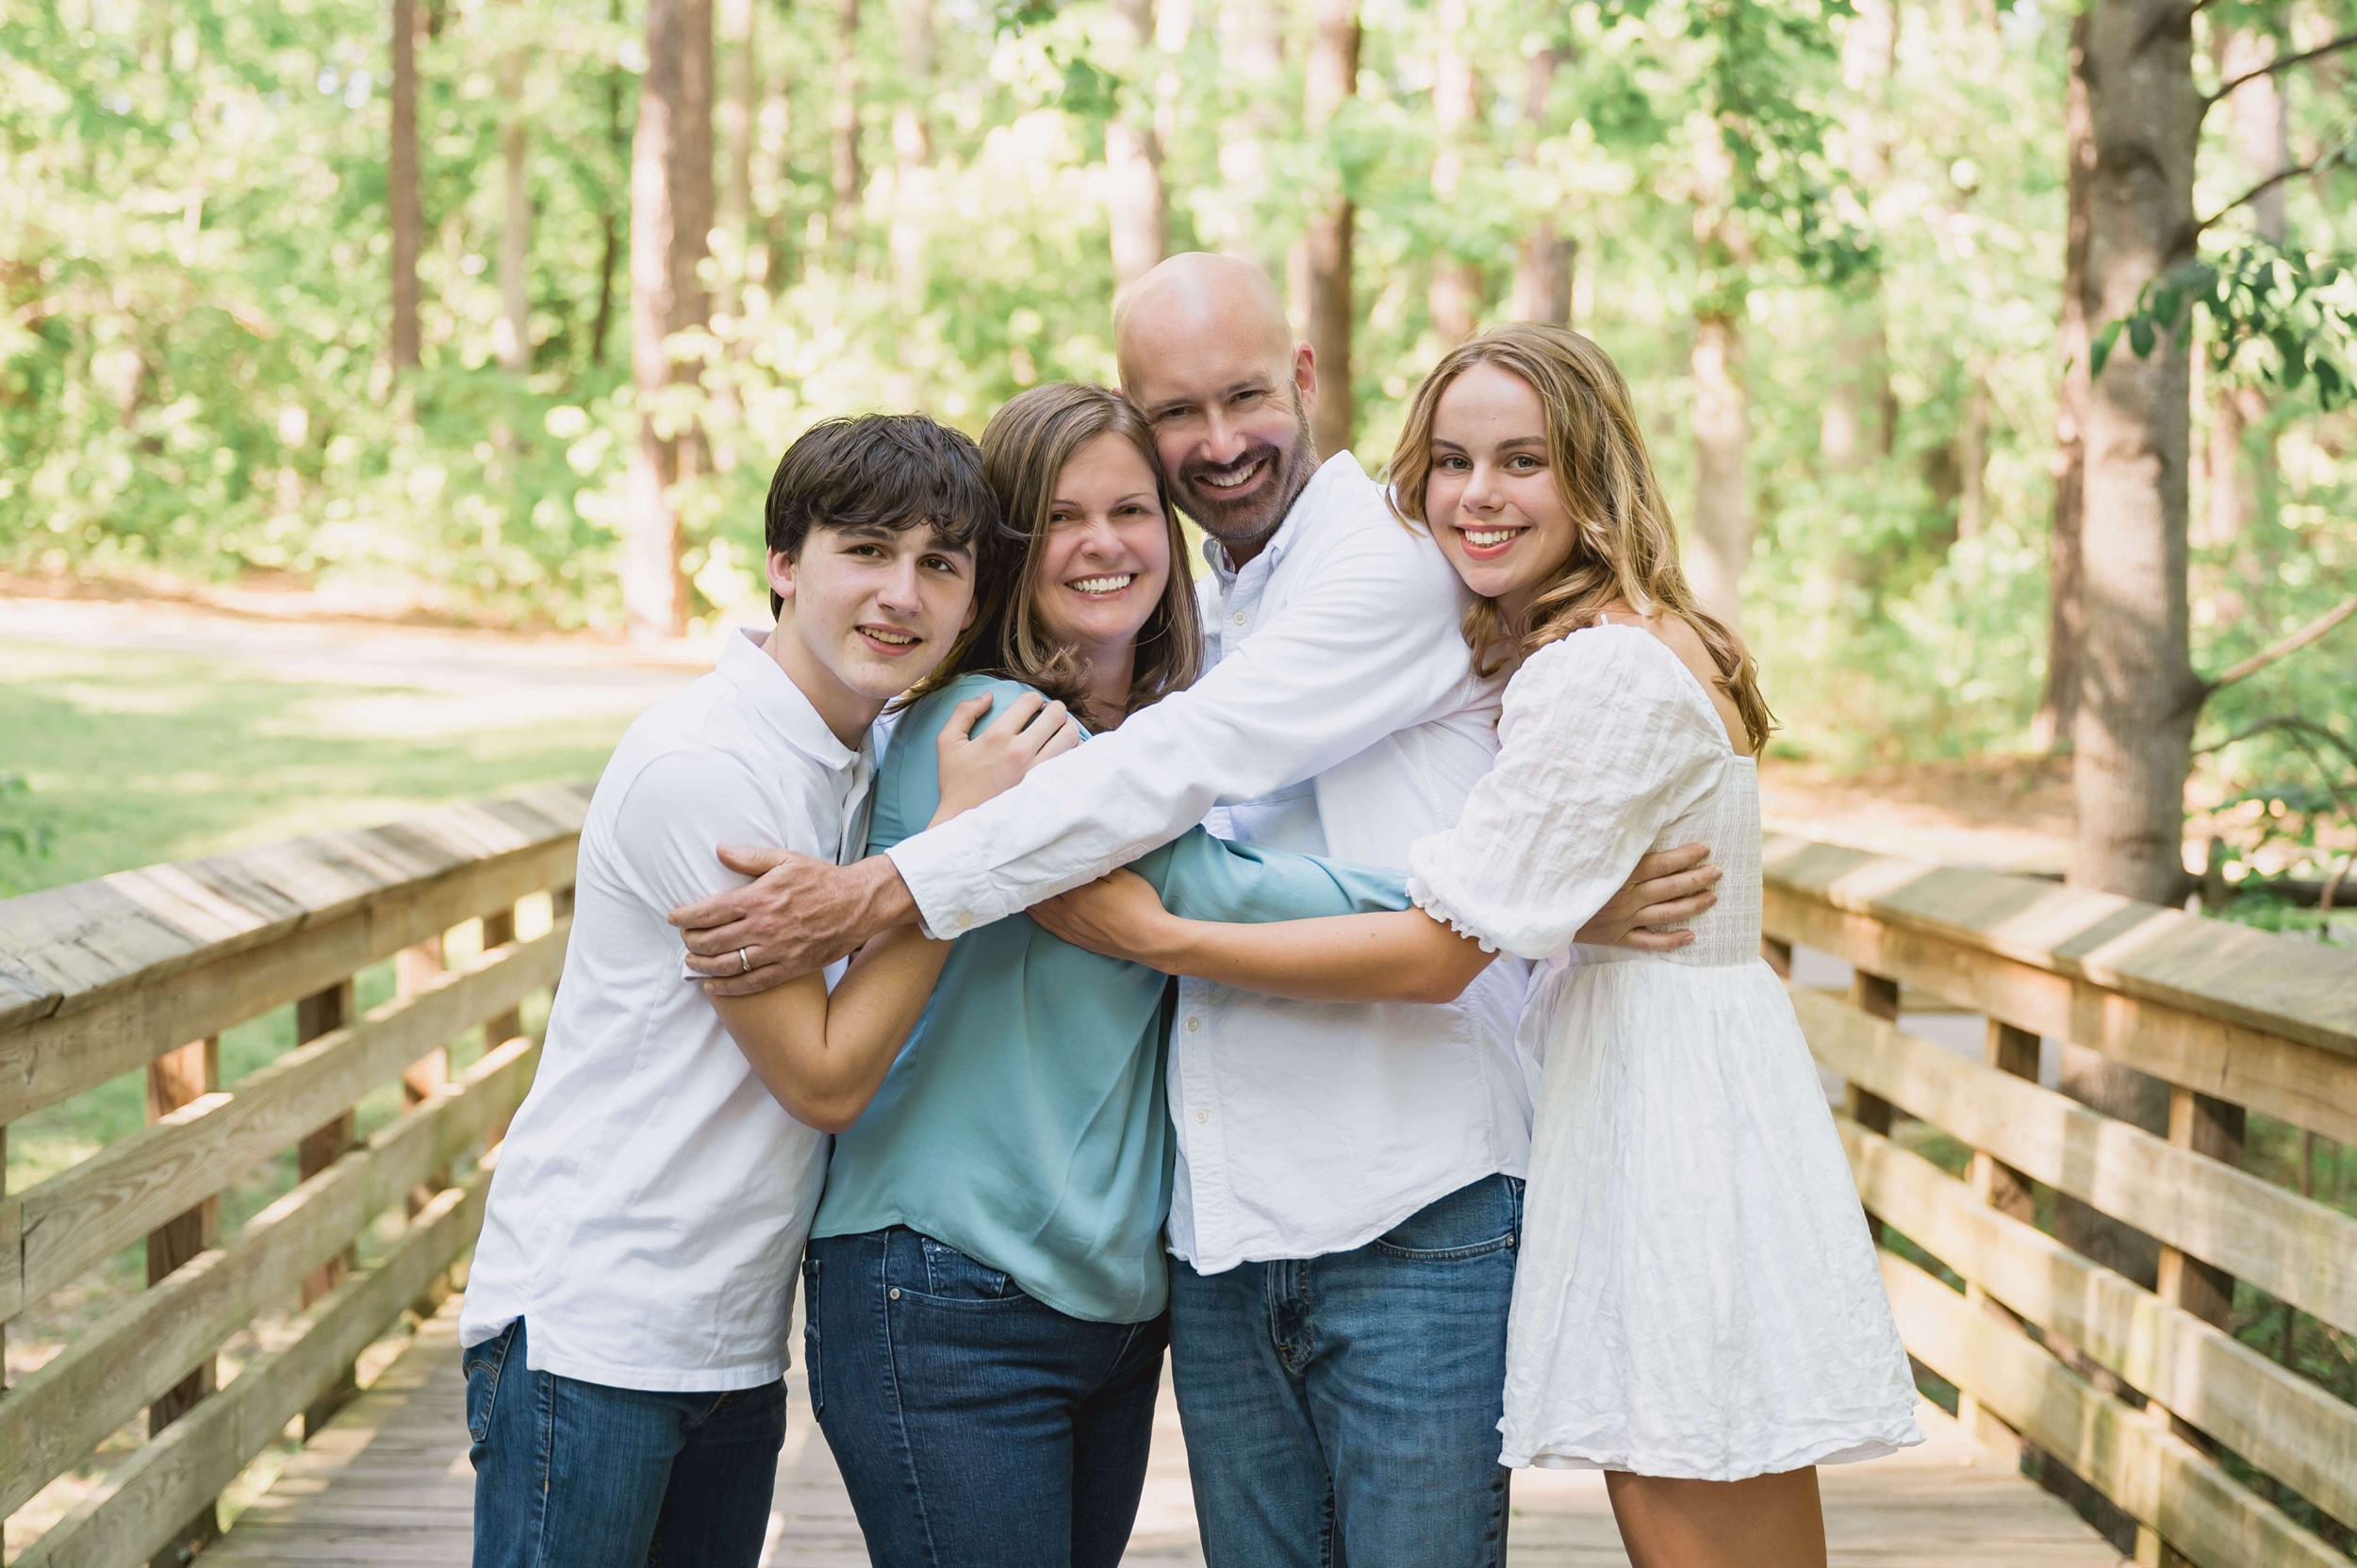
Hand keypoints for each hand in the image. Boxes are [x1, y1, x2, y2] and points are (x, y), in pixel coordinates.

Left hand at [671, 850, 915, 995]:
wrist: (859, 903)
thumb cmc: (822, 879)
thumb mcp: (787, 859)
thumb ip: (750, 857)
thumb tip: (719, 850)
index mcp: (759, 898)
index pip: (709, 911)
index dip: (685, 917)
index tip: (674, 918)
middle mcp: (764, 926)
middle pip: (712, 941)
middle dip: (691, 943)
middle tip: (685, 941)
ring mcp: (777, 950)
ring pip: (728, 965)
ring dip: (703, 967)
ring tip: (691, 964)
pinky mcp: (791, 968)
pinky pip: (753, 983)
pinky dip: (729, 988)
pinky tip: (714, 987)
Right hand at [931, 690, 1083, 825]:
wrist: (964, 823)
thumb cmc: (956, 782)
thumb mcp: (947, 742)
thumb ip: (964, 712)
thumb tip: (987, 695)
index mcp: (997, 736)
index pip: (1030, 701)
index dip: (1032, 699)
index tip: (1031, 706)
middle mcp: (1021, 751)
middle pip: (1055, 715)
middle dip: (1055, 709)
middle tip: (1050, 713)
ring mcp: (1037, 771)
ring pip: (1069, 736)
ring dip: (1067, 727)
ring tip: (1060, 729)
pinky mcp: (1046, 787)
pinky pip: (1072, 760)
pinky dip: (1072, 750)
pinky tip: (1063, 750)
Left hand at [1030, 870, 1179, 967]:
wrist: (1151, 940)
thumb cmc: (1139, 905)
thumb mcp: (1121, 876)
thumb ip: (1097, 867)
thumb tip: (1080, 859)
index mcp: (1076, 894)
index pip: (1050, 879)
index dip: (1038, 869)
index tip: (1027, 859)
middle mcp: (1068, 913)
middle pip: (1041, 896)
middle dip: (1030, 884)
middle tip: (1017, 871)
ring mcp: (1073, 929)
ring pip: (1043, 913)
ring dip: (1030, 901)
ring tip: (1019, 889)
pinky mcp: (1079, 940)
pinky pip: (1051, 928)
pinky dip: (1039, 918)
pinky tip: (1033, 913)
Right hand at [1576, 843, 1720, 951]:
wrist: (1539, 912)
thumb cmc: (1563, 878)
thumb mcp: (1586, 856)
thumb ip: (1613, 847)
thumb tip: (1637, 831)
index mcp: (1619, 875)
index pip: (1660, 864)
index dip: (1685, 856)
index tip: (1705, 848)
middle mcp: (1625, 898)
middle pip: (1669, 887)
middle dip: (1697, 878)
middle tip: (1718, 872)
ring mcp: (1623, 920)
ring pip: (1666, 913)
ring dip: (1692, 905)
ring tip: (1712, 897)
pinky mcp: (1617, 937)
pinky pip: (1648, 942)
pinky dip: (1670, 941)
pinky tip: (1690, 936)